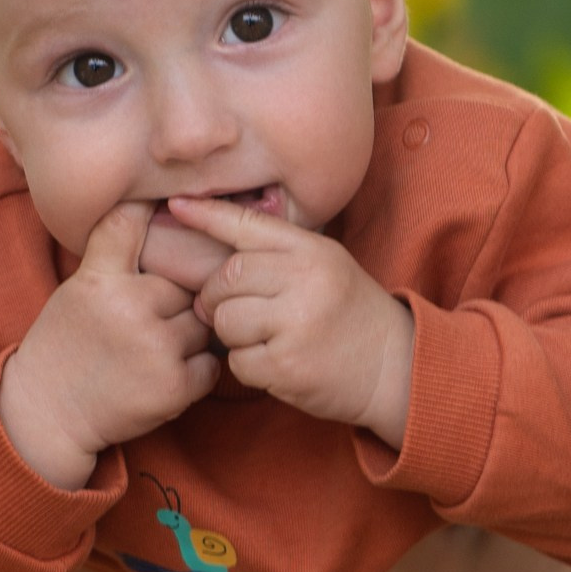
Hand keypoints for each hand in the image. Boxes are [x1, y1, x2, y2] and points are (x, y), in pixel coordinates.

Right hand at [0, 202, 217, 489]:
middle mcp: (131, 308)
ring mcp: (156, 349)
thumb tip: (158, 208)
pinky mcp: (174, 388)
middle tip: (152, 319)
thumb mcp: (79, 286)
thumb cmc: (67, 344)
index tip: (168, 211)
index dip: (151, 213)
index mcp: (100, 278)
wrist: (48, 413)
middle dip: (177, 298)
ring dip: (190, 335)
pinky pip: (210, 364)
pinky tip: (165, 372)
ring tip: (156, 348)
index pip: (133, 223)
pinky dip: (196, 369)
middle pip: (185, 282)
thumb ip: (115, 252)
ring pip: (203, 321)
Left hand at [169, 196, 414, 448]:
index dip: (207, 215)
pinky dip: (248, 366)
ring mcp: (296, 323)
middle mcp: (304, 280)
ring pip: (226, 321)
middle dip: (216, 298)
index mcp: (311, 251)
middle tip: (231, 311)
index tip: (175, 204)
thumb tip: (216, 262)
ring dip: (233, 335)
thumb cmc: (351, 315)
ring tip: (263, 338)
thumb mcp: (325, 266)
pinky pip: (237, 360)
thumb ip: (280, 255)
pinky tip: (275, 363)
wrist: (394, 368)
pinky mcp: (287, 364)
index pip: (247, 225)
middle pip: (226, 279)